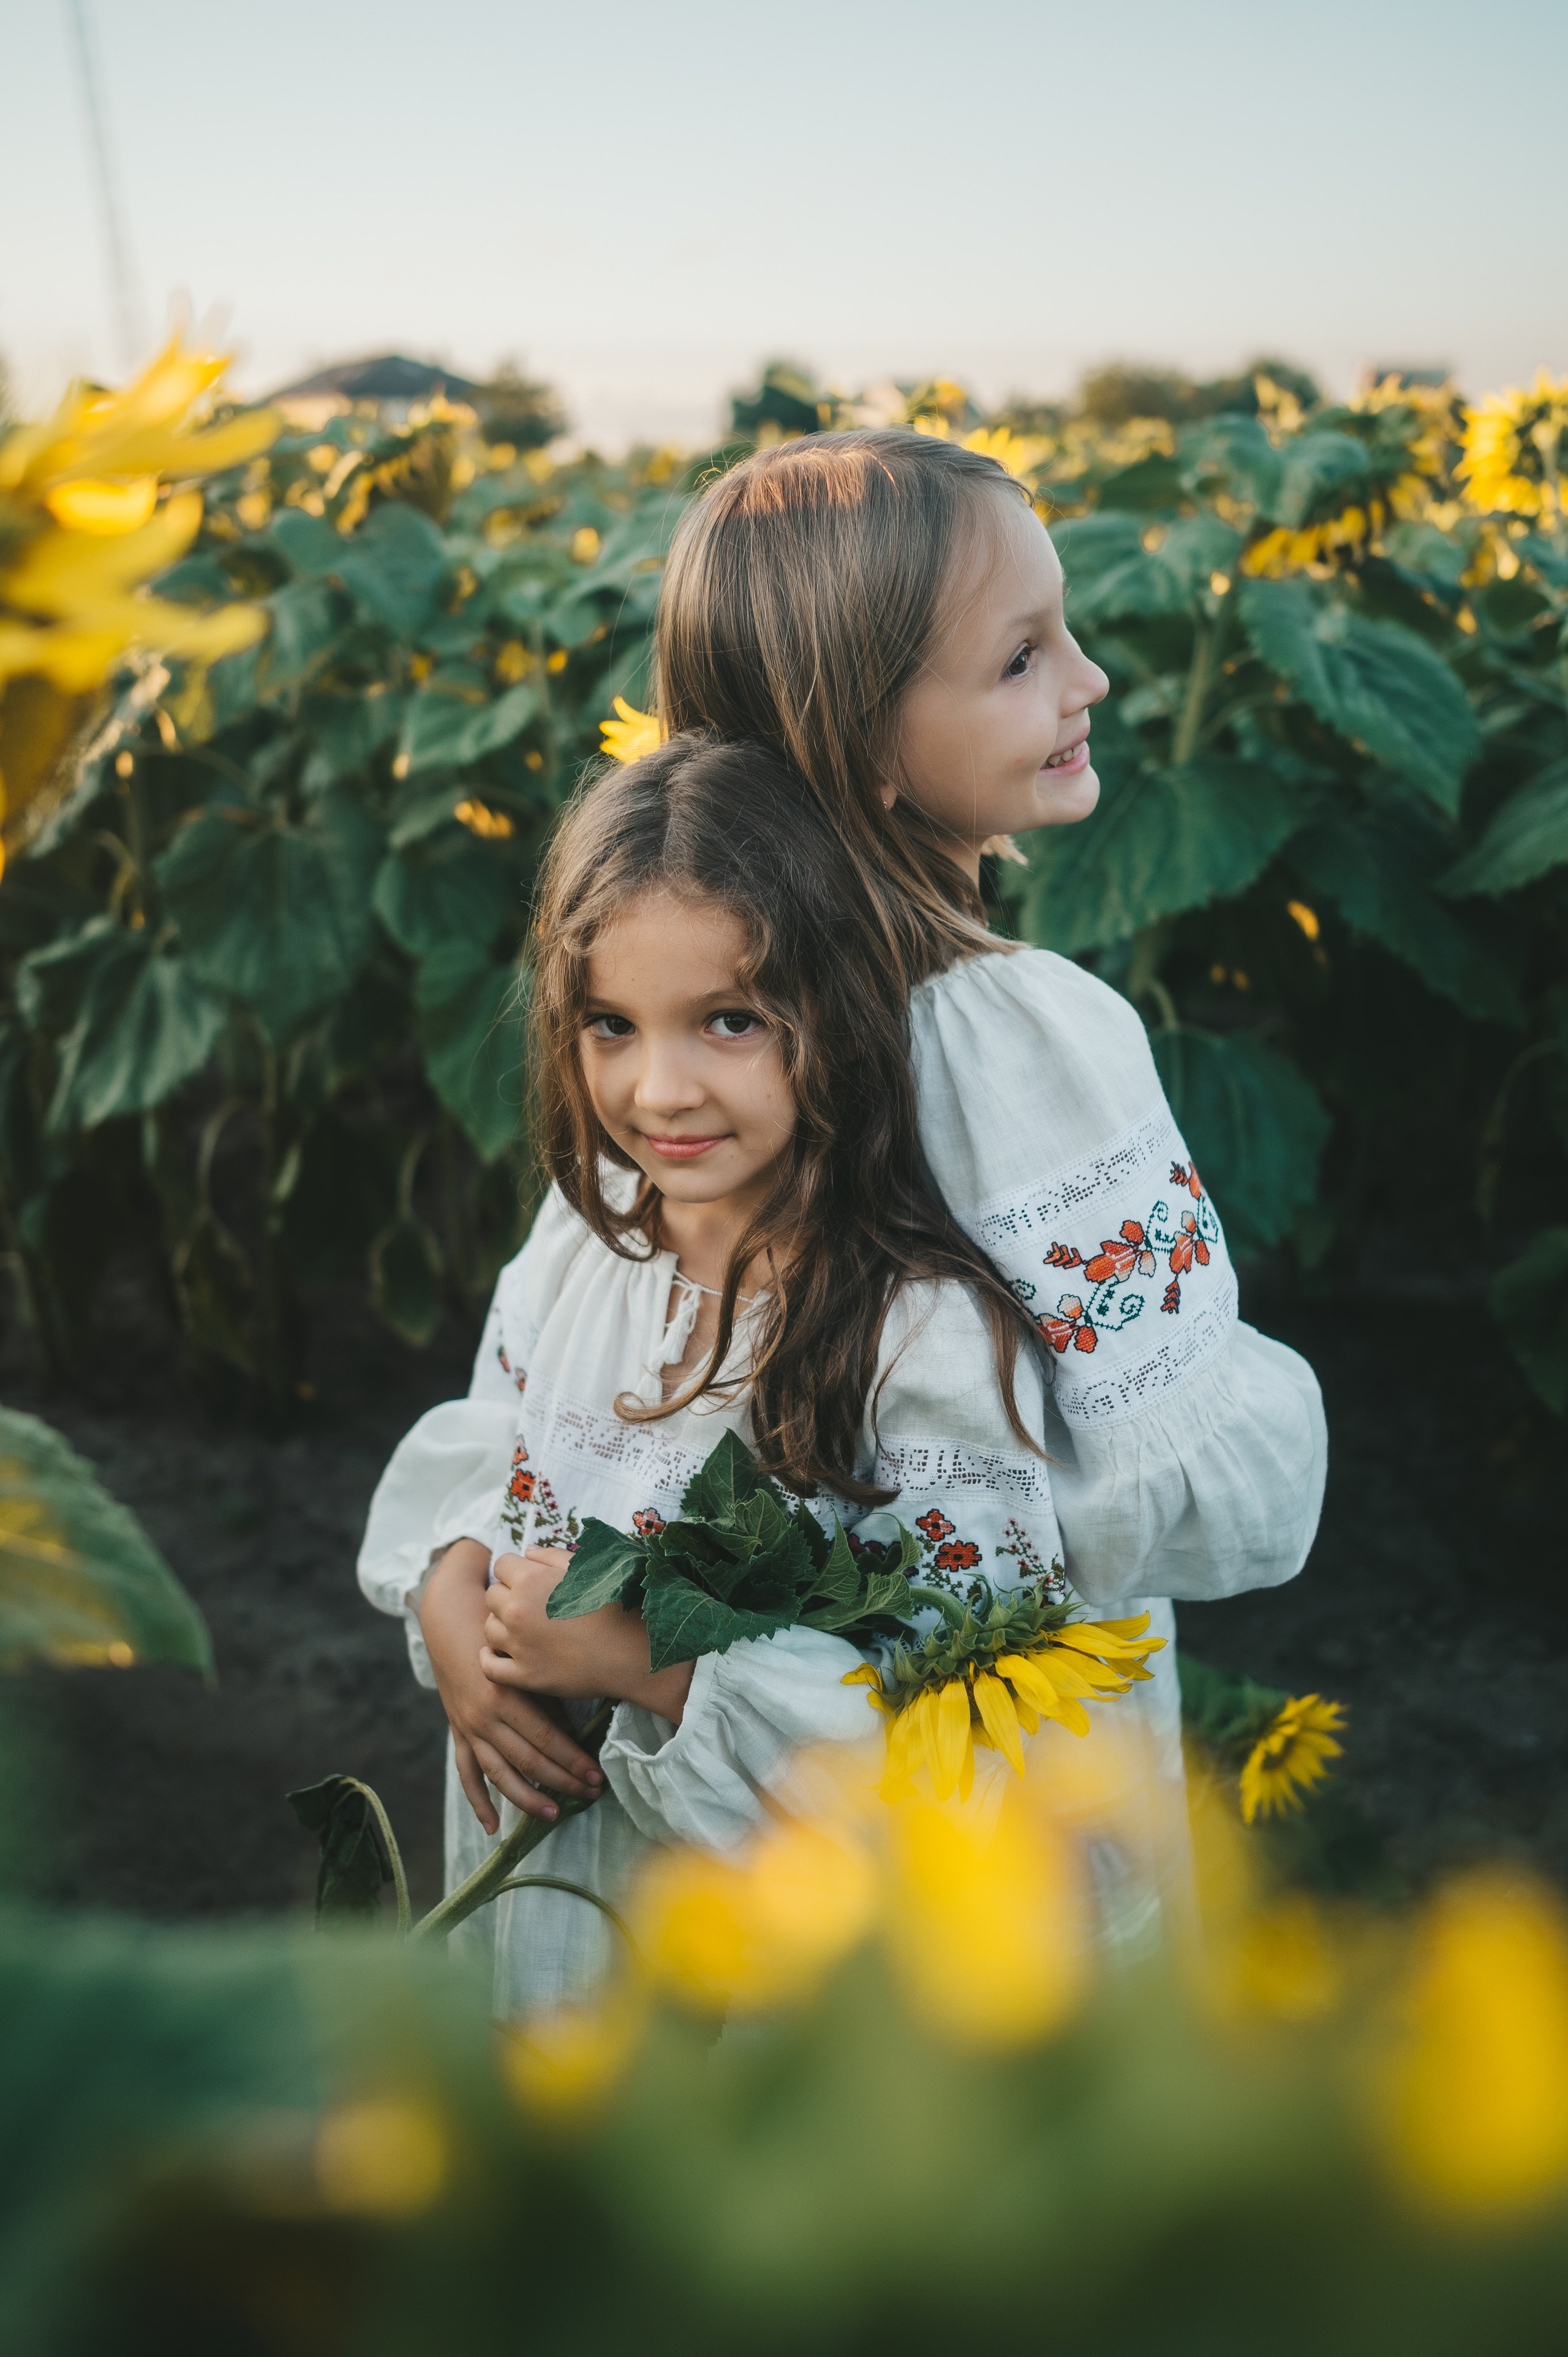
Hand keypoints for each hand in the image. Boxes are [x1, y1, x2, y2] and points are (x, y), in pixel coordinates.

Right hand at [418, 1538, 604, 1834]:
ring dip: (527, 1798)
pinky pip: (467, 1772)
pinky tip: (494, 1826)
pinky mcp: (457, 1730)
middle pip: (528, 1761)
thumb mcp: (525, 1659)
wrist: (450, 1618)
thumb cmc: (498, 1631)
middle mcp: (484, 1716)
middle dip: (562, 1781)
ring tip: (554, 1815)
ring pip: (499, 1774)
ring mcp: (468, 1726)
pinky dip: (478, 1801)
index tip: (597, 1776)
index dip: (573, 1761)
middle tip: (591, 1794)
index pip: (546, 1739)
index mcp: (505, 1694)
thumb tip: (573, 1735)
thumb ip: (546, 1696)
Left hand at [483, 1546, 694, 1723]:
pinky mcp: (524, 1676)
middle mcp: (517, 1610)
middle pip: (491, 1595)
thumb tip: (526, 1552)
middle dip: (507, 1596)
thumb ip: (551, 1556)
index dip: (516, 1570)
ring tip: (525, 1629)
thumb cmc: (615, 1605)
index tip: (530, 1579)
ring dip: (502, 1626)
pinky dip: (491, 1658)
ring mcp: (518, 1645)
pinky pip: (489, 1665)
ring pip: (488, 1628)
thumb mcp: (587, 1569)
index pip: (501, 1565)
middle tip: (531, 1605)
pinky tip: (503, 1653)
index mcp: (530, 1580)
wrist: (632, 1652)